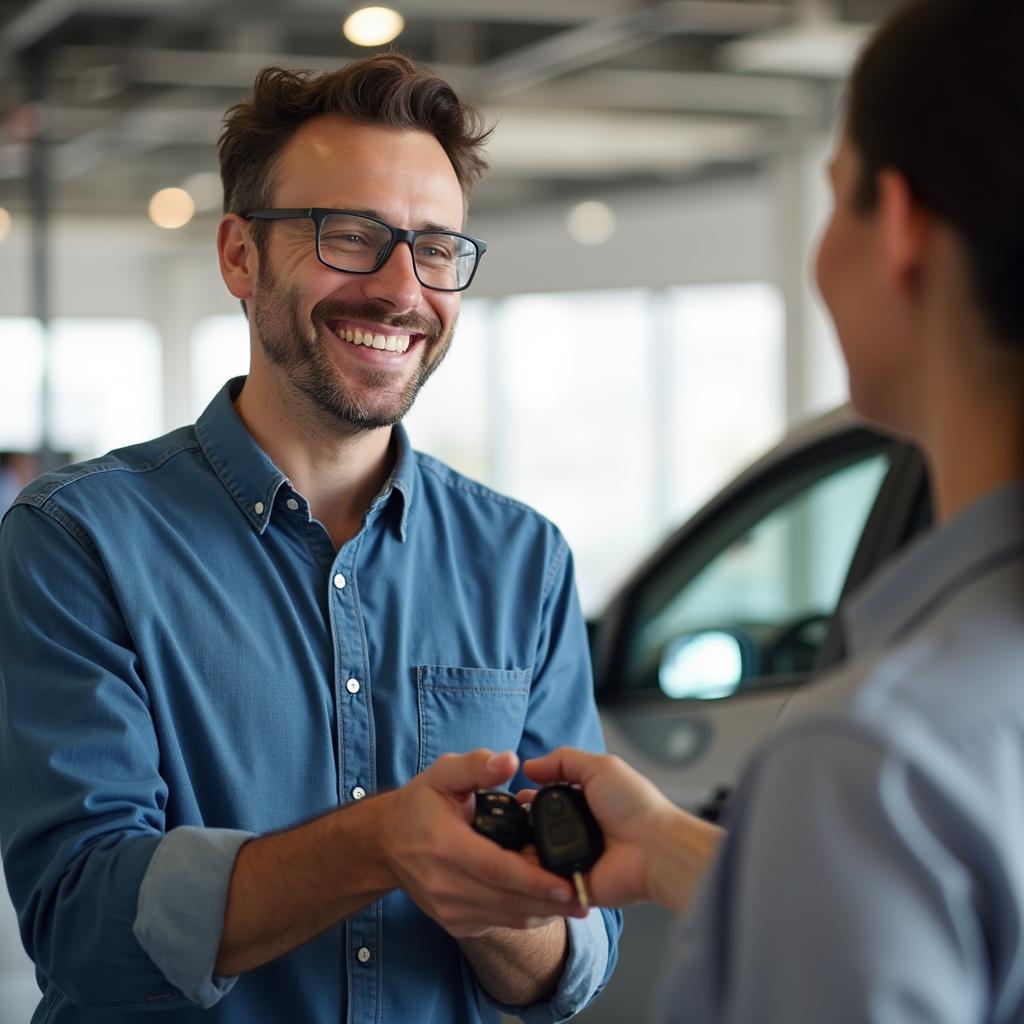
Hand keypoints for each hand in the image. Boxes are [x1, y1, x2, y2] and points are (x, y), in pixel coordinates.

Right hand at [381, 749, 583, 936]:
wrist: (385, 843)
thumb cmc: (420, 804)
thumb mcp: (443, 773)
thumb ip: (477, 765)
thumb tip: (510, 760)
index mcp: (447, 846)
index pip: (498, 869)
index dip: (535, 880)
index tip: (567, 882)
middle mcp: (446, 884)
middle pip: (508, 901)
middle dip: (549, 901)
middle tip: (585, 895)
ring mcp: (449, 908)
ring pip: (506, 918)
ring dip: (541, 911)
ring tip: (572, 899)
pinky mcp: (454, 922)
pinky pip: (497, 923)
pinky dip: (523, 915)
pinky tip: (544, 902)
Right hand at [524, 748, 720, 911]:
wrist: (655, 848)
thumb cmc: (636, 806)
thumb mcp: (600, 767)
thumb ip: (563, 761)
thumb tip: (529, 765)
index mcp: (579, 803)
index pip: (540, 801)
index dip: (523, 800)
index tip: (507, 799)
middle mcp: (572, 832)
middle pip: (531, 830)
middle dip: (517, 828)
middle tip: (503, 826)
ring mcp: (570, 860)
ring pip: (531, 858)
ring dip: (521, 853)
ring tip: (508, 848)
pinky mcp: (571, 886)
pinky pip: (542, 885)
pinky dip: (533, 878)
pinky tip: (522, 869)